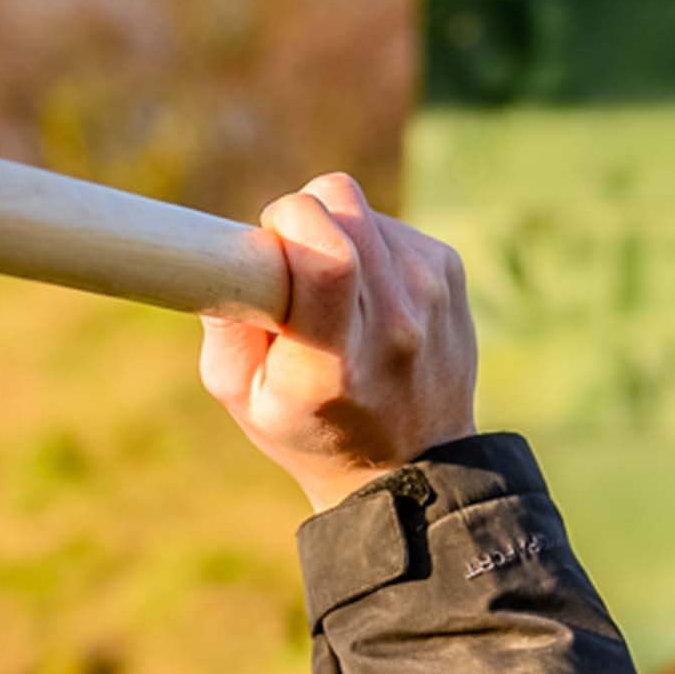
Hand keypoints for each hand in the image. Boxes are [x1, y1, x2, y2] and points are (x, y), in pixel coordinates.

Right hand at [200, 173, 477, 512]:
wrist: (411, 465)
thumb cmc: (309, 428)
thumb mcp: (242, 396)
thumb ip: (225, 325)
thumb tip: (234, 249)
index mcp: (333, 365)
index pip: (326, 259)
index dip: (288, 223)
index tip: (265, 245)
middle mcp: (393, 327)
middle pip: (340, 210)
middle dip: (298, 219)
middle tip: (286, 269)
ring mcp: (431, 294)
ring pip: (360, 208)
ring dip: (331, 232)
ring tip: (331, 292)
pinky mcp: (449, 270)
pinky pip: (386, 221)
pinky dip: (364, 242)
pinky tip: (365, 293)